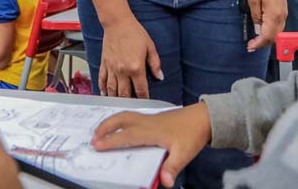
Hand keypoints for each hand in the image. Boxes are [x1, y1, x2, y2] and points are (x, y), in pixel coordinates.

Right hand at [92, 104, 210, 187]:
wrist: (204, 118)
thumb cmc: (192, 134)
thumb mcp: (184, 154)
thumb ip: (171, 168)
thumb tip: (164, 183)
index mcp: (151, 131)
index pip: (126, 136)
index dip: (111, 141)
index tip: (96, 145)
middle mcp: (147, 122)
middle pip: (121, 120)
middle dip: (105, 128)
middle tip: (93, 138)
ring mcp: (150, 118)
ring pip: (125, 115)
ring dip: (111, 122)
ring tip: (101, 131)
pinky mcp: (153, 118)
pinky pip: (131, 116)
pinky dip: (120, 120)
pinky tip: (121, 126)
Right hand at [100, 16, 162, 98]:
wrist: (117, 23)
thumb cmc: (134, 32)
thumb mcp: (150, 47)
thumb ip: (155, 63)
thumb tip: (160, 76)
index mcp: (136, 67)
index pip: (141, 89)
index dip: (144, 98)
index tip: (146, 101)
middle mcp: (122, 71)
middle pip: (125, 93)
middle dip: (130, 101)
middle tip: (132, 105)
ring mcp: (112, 68)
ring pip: (112, 90)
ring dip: (116, 98)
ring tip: (119, 103)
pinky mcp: (104, 64)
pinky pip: (102, 80)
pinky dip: (103, 88)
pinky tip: (105, 93)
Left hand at [245, 0, 287, 50]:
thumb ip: (255, 16)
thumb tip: (257, 27)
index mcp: (274, 15)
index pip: (267, 36)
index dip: (258, 44)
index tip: (250, 47)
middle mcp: (282, 16)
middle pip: (274, 37)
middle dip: (263, 43)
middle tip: (251, 45)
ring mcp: (284, 12)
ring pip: (277, 31)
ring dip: (267, 37)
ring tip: (255, 39)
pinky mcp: (283, 8)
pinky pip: (278, 24)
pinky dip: (271, 30)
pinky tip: (262, 28)